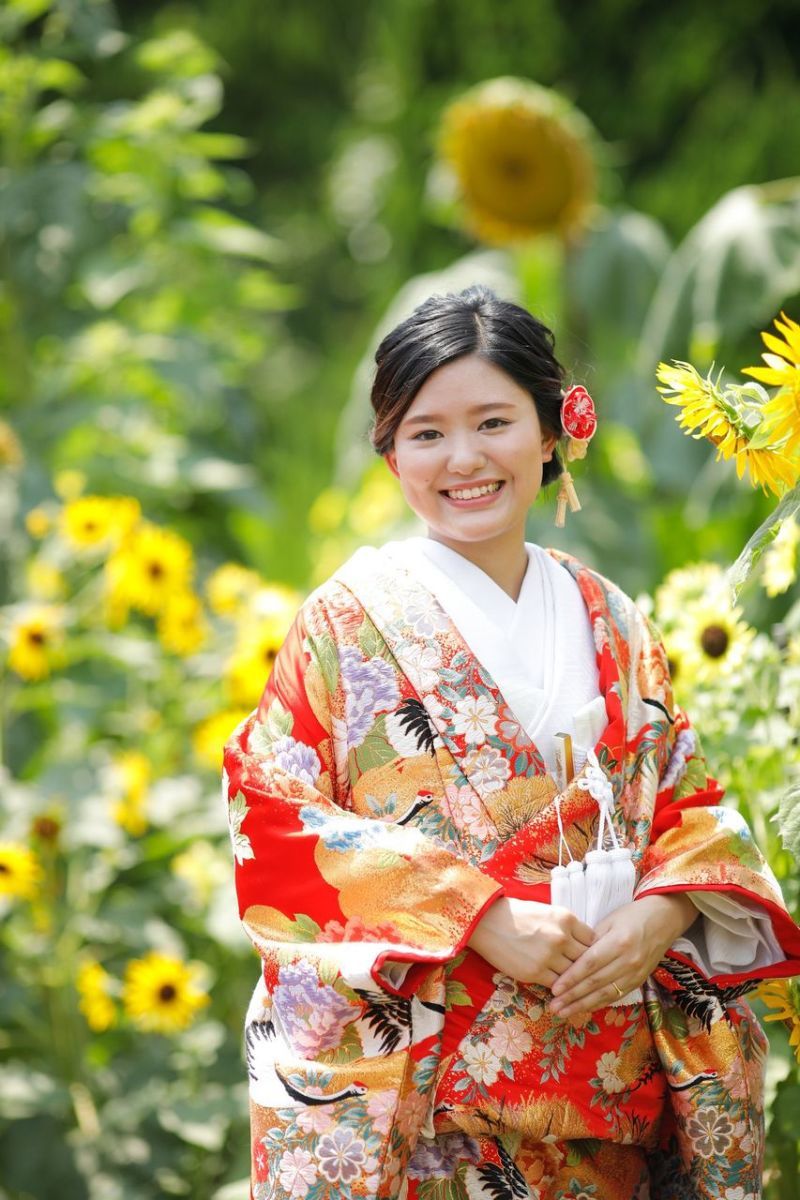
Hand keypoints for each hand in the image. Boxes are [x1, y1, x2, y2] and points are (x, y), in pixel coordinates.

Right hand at [468, 897, 594, 987]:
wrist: (488, 922)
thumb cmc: (518, 915)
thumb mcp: (548, 912)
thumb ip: (568, 927)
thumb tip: (584, 944)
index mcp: (566, 918)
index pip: (593, 939)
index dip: (593, 949)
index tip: (592, 956)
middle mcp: (561, 937)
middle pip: (587, 959)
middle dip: (587, 967)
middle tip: (589, 975)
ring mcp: (549, 956)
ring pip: (573, 974)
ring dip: (573, 979)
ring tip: (577, 985)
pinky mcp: (535, 972)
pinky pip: (557, 985)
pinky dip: (560, 987)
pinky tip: (560, 989)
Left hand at [549, 893, 696, 1016]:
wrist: (663, 920)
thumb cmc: (632, 916)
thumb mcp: (609, 921)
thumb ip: (591, 940)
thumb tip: (571, 958)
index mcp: (619, 942)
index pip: (590, 964)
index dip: (571, 978)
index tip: (555, 988)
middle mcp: (628, 961)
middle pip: (596, 983)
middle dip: (573, 997)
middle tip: (554, 1006)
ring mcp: (636, 974)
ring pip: (605, 994)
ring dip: (583, 1005)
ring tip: (564, 1012)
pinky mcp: (639, 981)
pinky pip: (616, 996)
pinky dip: (599, 1003)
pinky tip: (584, 1009)